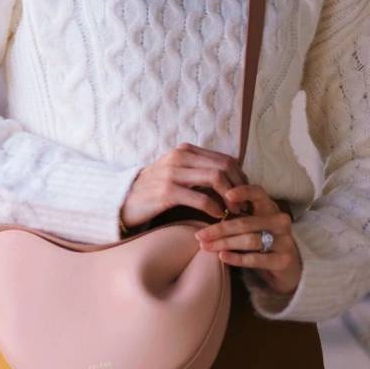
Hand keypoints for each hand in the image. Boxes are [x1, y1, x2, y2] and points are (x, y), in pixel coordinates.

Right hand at [119, 142, 248, 231]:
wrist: (124, 200)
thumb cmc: (155, 190)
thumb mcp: (178, 174)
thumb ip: (200, 172)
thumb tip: (232, 180)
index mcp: (186, 150)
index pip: (225, 159)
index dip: (241, 177)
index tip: (245, 195)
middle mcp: (180, 156)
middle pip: (224, 166)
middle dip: (239, 187)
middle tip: (244, 205)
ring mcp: (173, 172)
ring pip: (215, 178)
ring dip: (230, 198)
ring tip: (233, 212)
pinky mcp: (167, 191)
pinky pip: (200, 198)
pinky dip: (214, 208)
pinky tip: (217, 217)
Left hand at [193, 183, 301, 296]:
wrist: (287, 266)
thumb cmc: (262, 239)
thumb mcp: (252, 223)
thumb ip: (236, 213)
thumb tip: (205, 205)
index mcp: (270, 207)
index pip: (258, 193)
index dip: (243, 192)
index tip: (226, 194)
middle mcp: (280, 221)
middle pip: (246, 222)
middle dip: (220, 229)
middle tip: (200, 234)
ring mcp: (284, 241)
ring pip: (250, 240)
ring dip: (225, 244)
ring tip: (206, 246)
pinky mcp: (283, 260)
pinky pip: (256, 258)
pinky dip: (237, 258)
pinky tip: (222, 257)